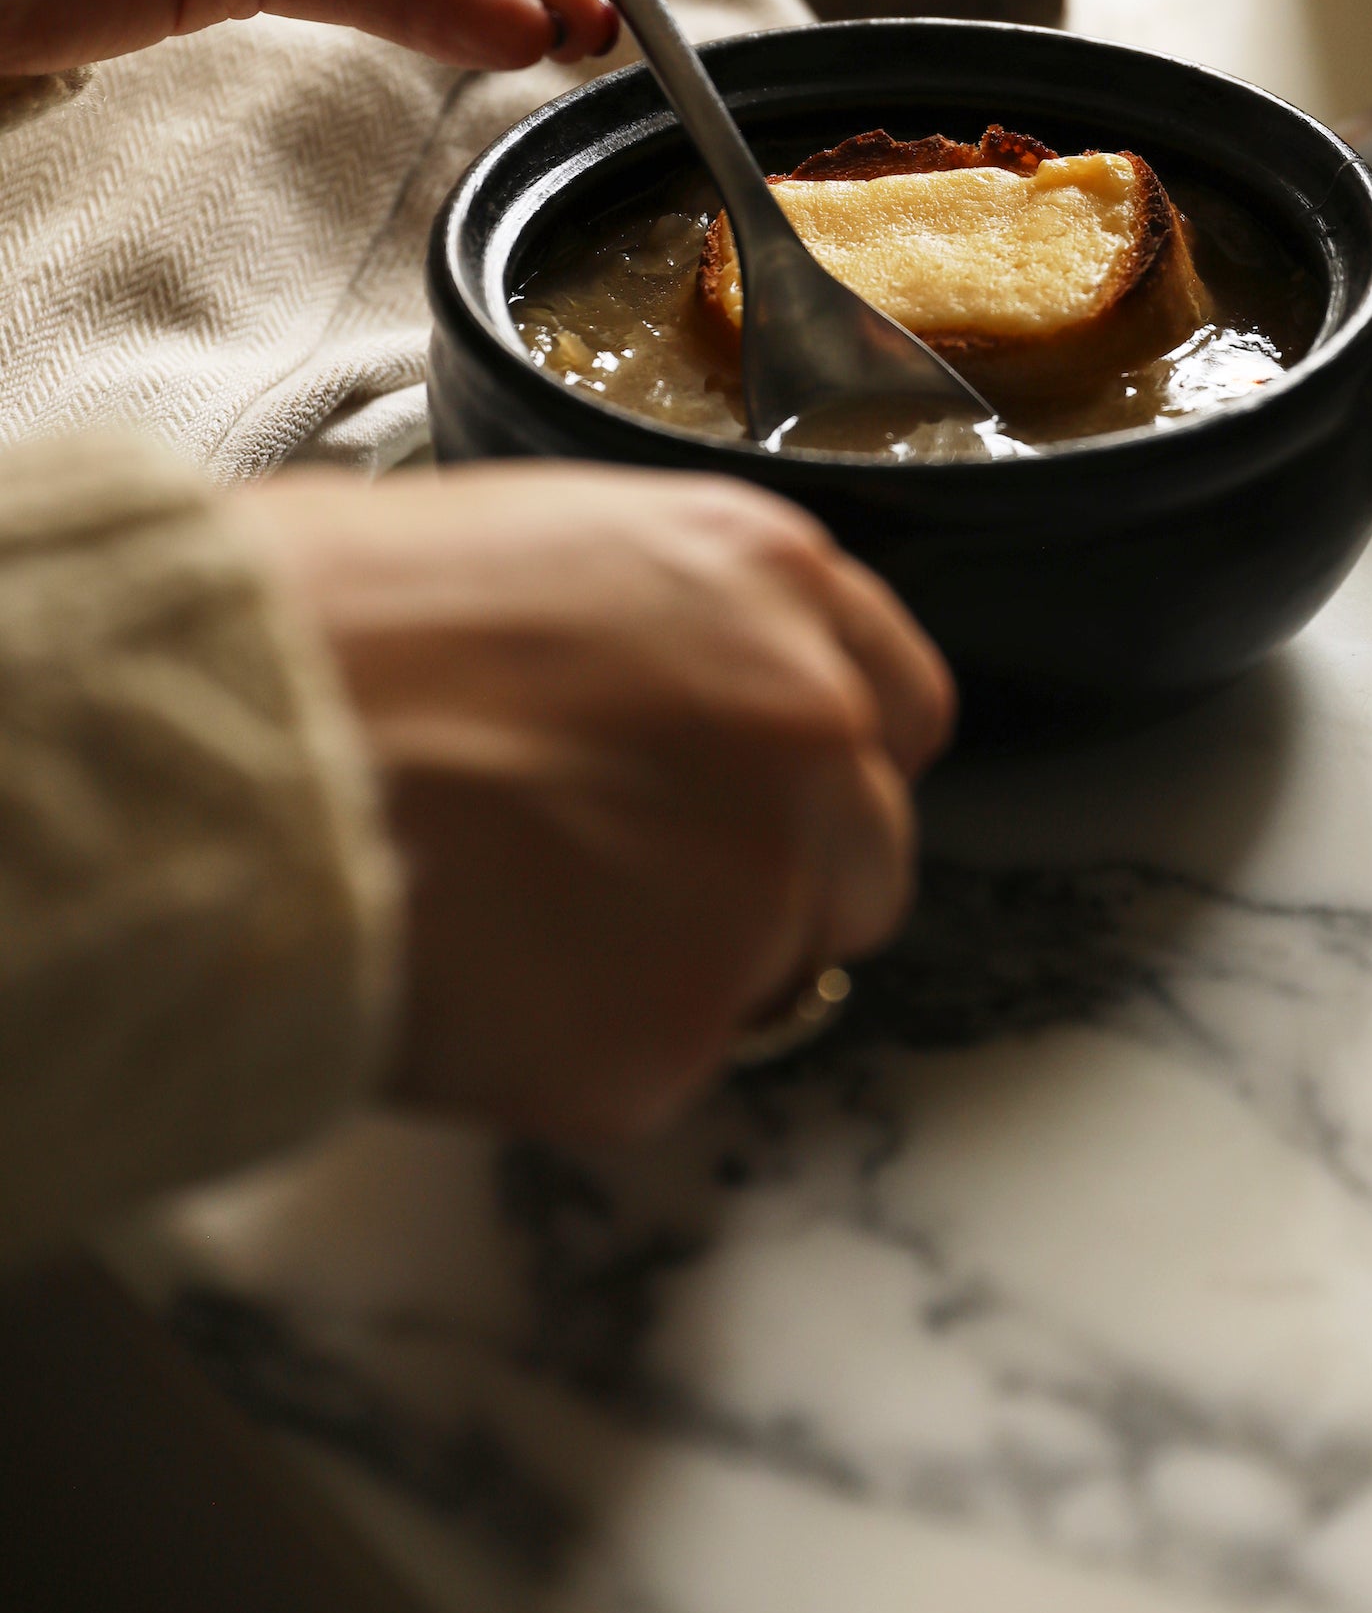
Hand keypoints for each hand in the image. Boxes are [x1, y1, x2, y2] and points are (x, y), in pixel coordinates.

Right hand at [239, 466, 955, 1139]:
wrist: (231, 736)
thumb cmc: (329, 619)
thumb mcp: (541, 545)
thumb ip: (663, 634)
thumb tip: (660, 708)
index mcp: (772, 581)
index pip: (900, 706)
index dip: (825, 766)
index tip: (761, 800)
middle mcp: (805, 725)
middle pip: (866, 856)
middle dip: (771, 887)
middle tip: (617, 887)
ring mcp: (757, 884)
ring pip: (774, 974)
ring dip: (673, 971)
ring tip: (509, 921)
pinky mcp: (677, 1030)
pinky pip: (656, 1067)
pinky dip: (575, 1056)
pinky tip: (471, 978)